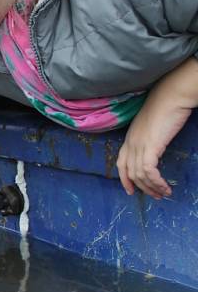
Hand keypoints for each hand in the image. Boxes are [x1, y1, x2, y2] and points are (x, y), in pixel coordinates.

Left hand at [117, 58, 197, 198]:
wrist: (171, 96)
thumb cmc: (166, 107)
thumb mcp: (153, 126)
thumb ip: (150, 138)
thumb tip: (155, 148)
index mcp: (129, 138)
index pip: (120, 162)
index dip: (124, 178)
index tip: (131, 190)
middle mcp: (130, 142)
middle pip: (129, 172)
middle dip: (141, 187)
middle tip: (155, 196)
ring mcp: (138, 144)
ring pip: (139, 174)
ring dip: (152, 187)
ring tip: (164, 193)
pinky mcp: (149, 146)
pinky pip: (148, 171)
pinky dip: (156, 182)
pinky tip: (165, 186)